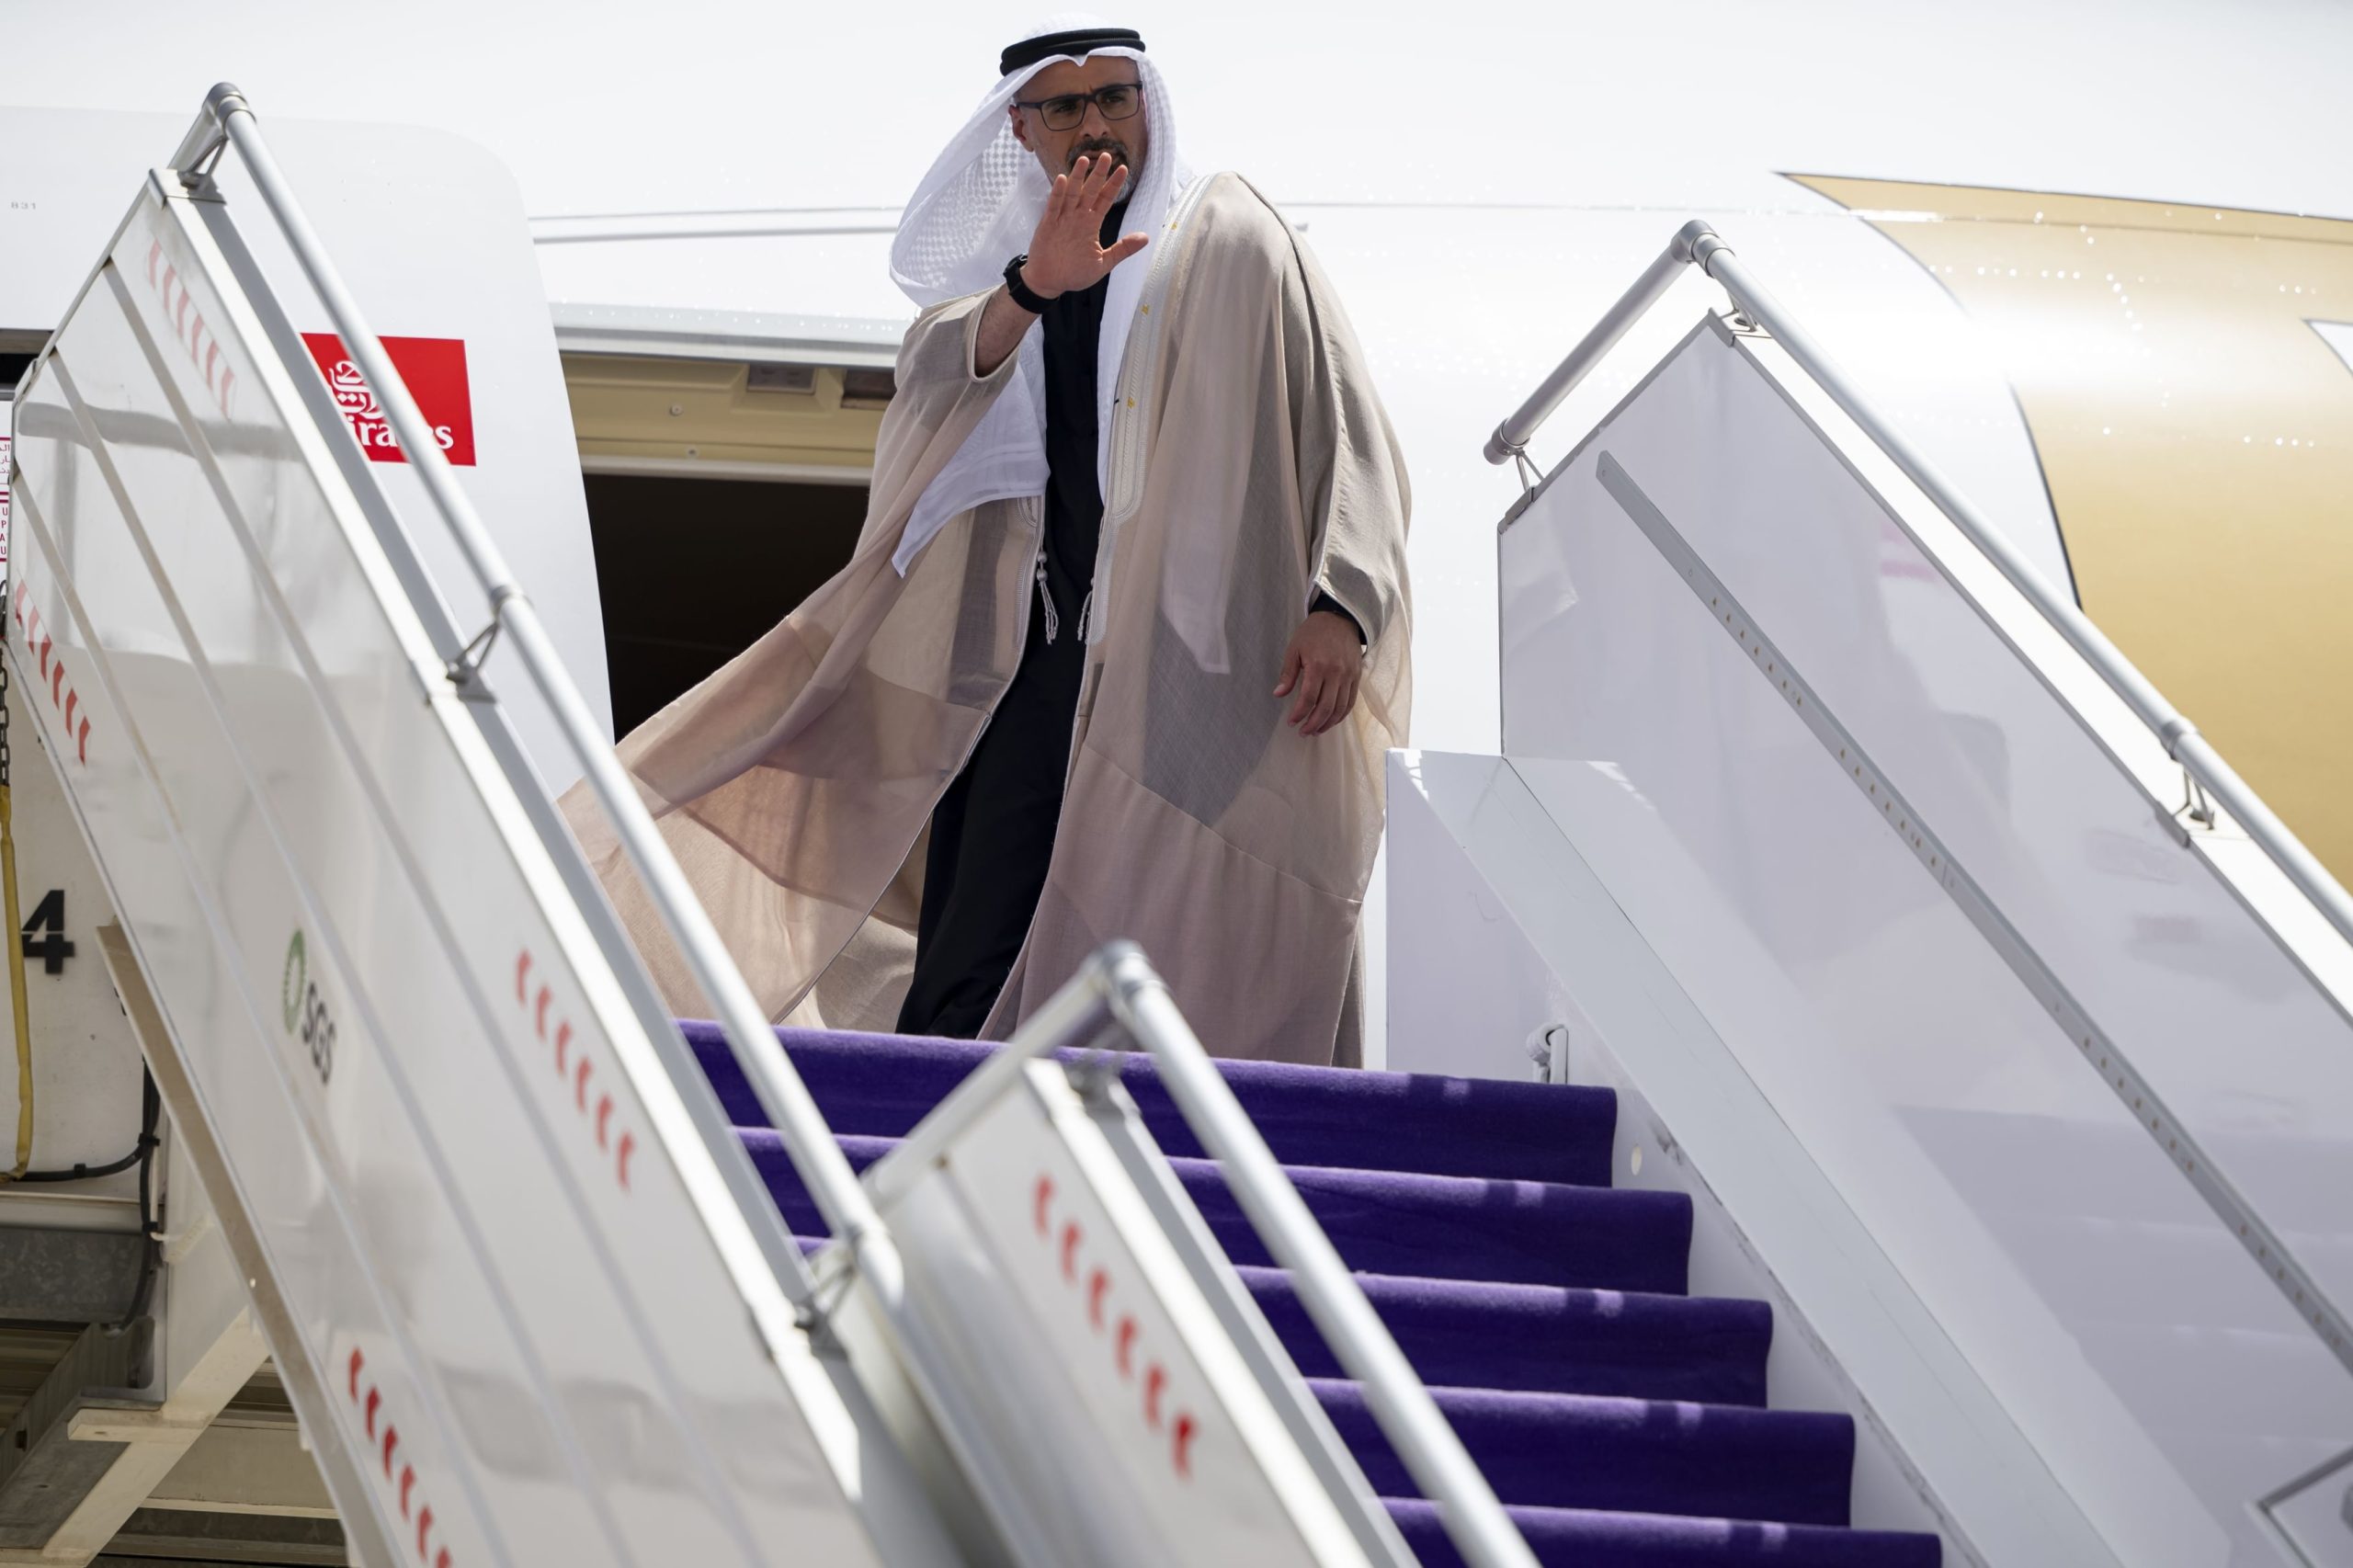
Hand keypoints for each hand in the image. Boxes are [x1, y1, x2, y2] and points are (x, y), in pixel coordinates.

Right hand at [1019, 153, 1149, 299]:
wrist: (1050, 282)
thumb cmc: (1075, 274)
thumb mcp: (1104, 263)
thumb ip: (1123, 249)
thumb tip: (1146, 238)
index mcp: (1091, 224)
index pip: (1105, 199)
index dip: (1114, 184)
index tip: (1123, 169)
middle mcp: (1078, 218)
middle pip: (1090, 191)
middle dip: (1098, 174)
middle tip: (1106, 155)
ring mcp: (1062, 219)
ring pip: (1072, 194)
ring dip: (1078, 178)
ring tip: (1084, 160)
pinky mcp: (1048, 225)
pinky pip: (1054, 206)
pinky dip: (1058, 194)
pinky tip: (1063, 179)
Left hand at [1273, 612, 1363, 735]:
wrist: (1340, 618)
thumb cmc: (1314, 633)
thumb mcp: (1295, 648)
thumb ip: (1288, 673)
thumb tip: (1279, 694)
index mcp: (1318, 665)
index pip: (1309, 698)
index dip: (1300, 713)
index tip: (1292, 722)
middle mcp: (1336, 673)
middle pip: (1325, 707)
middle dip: (1313, 724)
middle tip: (1303, 732)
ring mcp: (1349, 676)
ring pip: (1340, 708)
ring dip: (1327, 723)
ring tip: (1315, 731)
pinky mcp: (1357, 677)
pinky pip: (1351, 702)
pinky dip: (1341, 715)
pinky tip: (1331, 721)